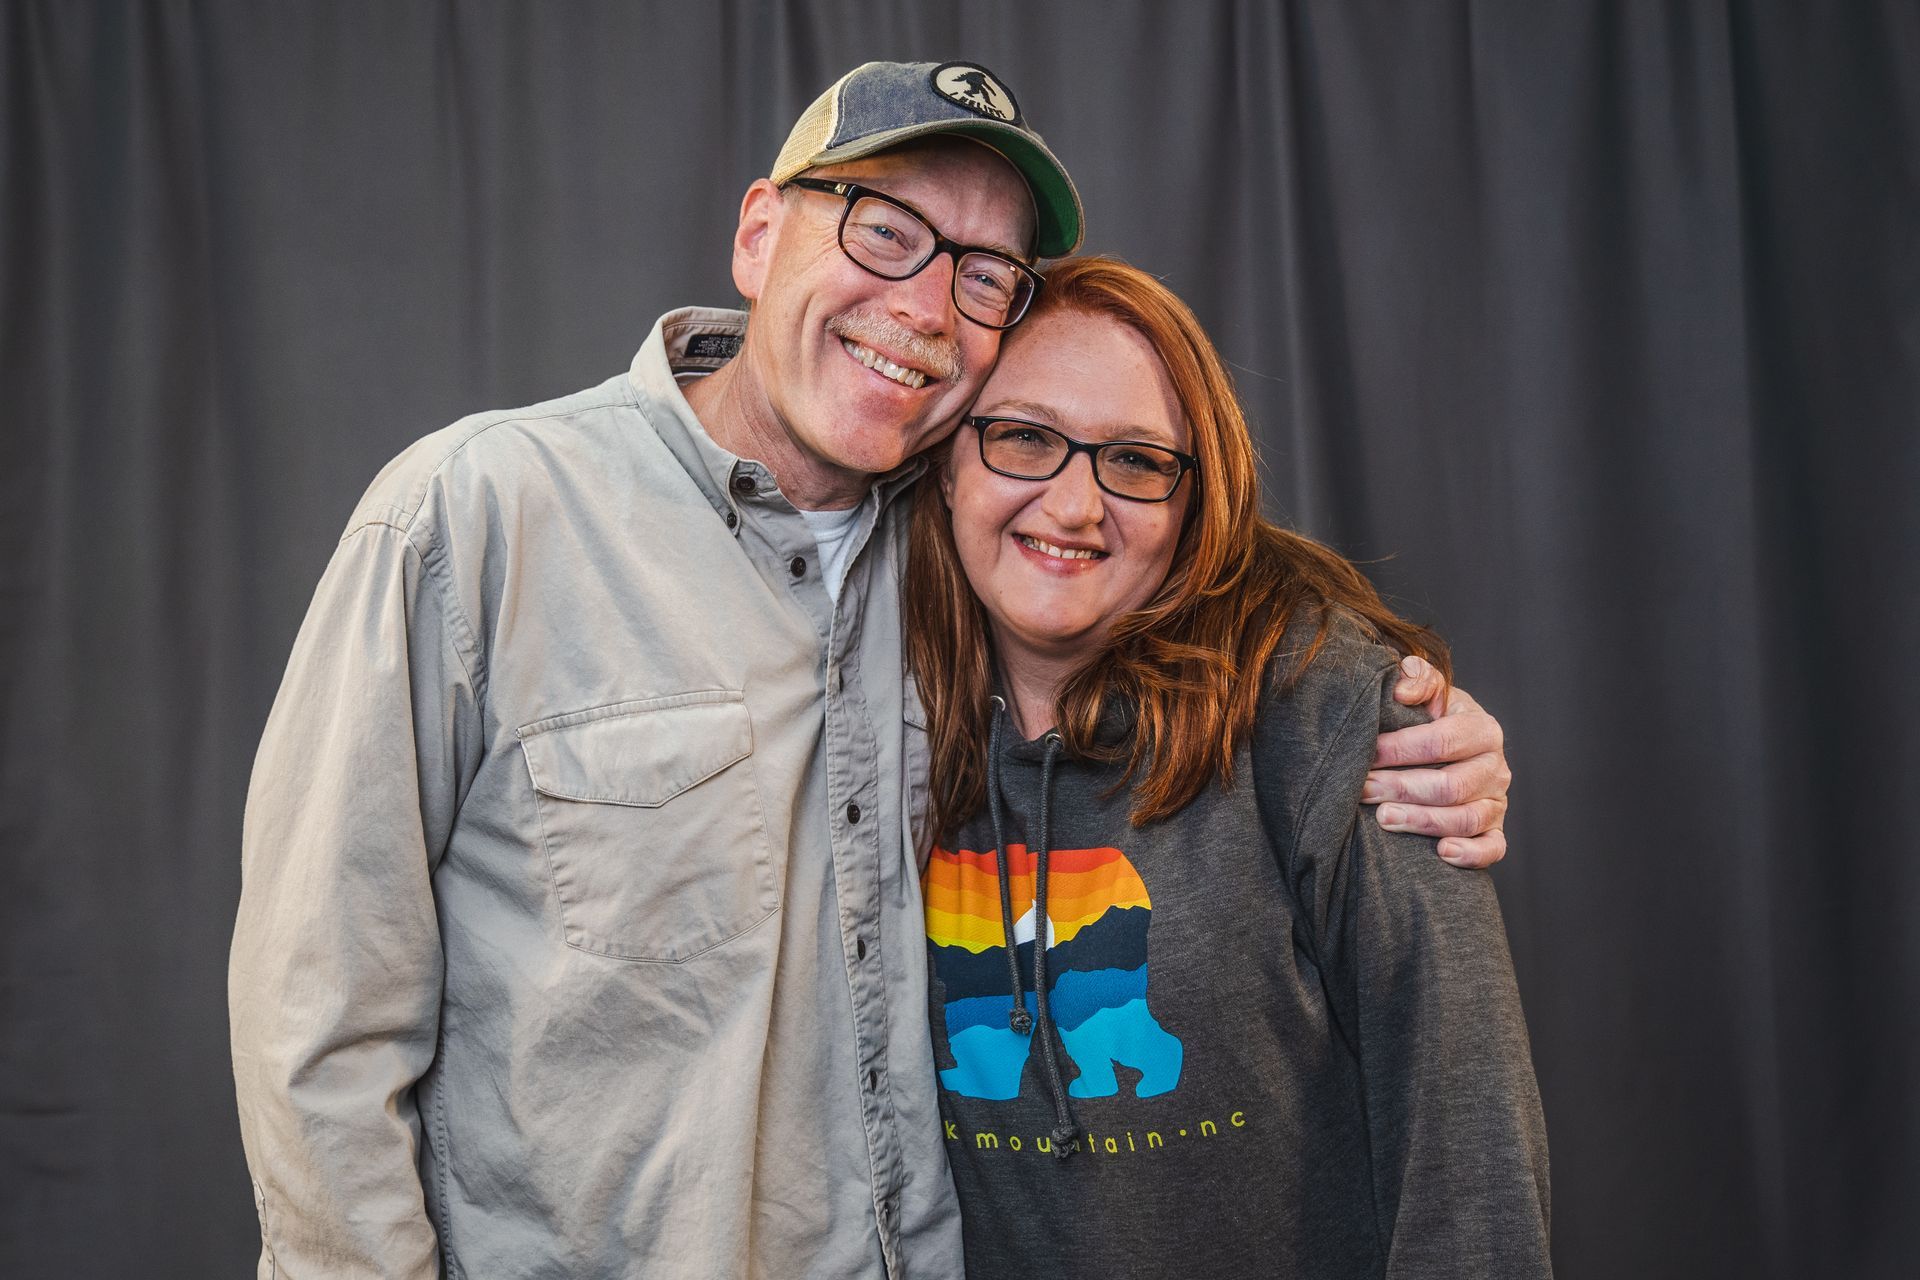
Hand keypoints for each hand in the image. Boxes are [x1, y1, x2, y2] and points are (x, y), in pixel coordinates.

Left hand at [1362, 656, 1510, 867]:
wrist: (1447, 750)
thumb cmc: (1429, 720)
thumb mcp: (1427, 694)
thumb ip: (1418, 679)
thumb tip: (1402, 688)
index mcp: (1482, 729)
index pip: (1442, 741)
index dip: (1401, 749)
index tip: (1366, 752)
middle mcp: (1495, 767)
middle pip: (1451, 785)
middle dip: (1402, 788)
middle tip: (1363, 790)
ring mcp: (1497, 802)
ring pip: (1467, 819)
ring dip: (1422, 821)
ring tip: (1383, 819)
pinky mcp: (1494, 831)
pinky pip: (1492, 849)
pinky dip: (1470, 854)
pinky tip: (1440, 853)